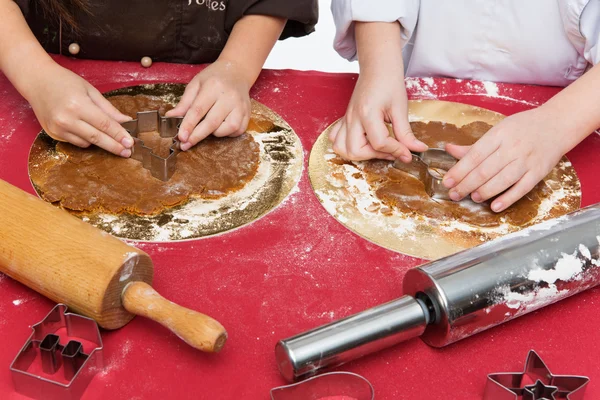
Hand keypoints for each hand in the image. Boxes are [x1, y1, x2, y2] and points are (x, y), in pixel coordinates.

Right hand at [27, 64, 133, 156]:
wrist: (36, 81)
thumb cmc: (64, 82)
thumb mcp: (90, 90)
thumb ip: (108, 109)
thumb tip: (126, 121)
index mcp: (78, 105)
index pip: (104, 124)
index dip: (119, 135)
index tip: (131, 143)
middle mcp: (66, 119)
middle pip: (97, 138)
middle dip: (115, 146)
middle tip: (128, 152)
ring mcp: (58, 128)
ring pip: (87, 143)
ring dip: (101, 142)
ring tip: (110, 138)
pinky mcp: (53, 134)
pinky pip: (76, 142)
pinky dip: (86, 139)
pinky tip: (88, 131)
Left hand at [166, 59, 250, 150]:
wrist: (237, 72)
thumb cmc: (214, 78)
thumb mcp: (196, 84)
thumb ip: (184, 102)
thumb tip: (171, 117)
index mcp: (213, 86)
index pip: (198, 110)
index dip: (188, 125)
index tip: (181, 137)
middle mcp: (229, 97)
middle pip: (212, 122)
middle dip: (197, 135)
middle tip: (186, 144)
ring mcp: (241, 106)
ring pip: (226, 129)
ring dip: (214, 133)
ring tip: (209, 125)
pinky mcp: (248, 114)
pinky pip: (237, 131)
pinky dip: (227, 133)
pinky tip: (222, 125)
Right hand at [328, 71, 427, 161]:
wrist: (378, 66)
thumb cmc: (389, 82)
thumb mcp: (400, 108)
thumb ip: (406, 133)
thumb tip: (416, 149)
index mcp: (367, 113)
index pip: (379, 143)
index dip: (396, 151)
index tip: (408, 154)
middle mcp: (352, 118)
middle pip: (355, 151)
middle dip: (375, 155)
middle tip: (391, 150)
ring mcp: (346, 119)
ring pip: (341, 148)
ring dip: (358, 154)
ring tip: (376, 148)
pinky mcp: (344, 119)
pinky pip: (336, 139)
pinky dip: (346, 146)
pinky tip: (363, 142)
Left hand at [442, 107, 564, 211]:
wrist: (557, 124)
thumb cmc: (522, 128)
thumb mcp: (498, 130)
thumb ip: (474, 146)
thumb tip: (448, 149)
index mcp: (499, 135)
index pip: (474, 156)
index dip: (459, 171)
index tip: (447, 181)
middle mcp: (512, 148)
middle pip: (485, 170)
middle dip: (466, 185)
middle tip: (454, 194)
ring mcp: (526, 161)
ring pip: (502, 180)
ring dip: (484, 191)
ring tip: (472, 197)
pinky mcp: (538, 172)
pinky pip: (521, 188)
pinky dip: (508, 199)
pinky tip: (495, 206)